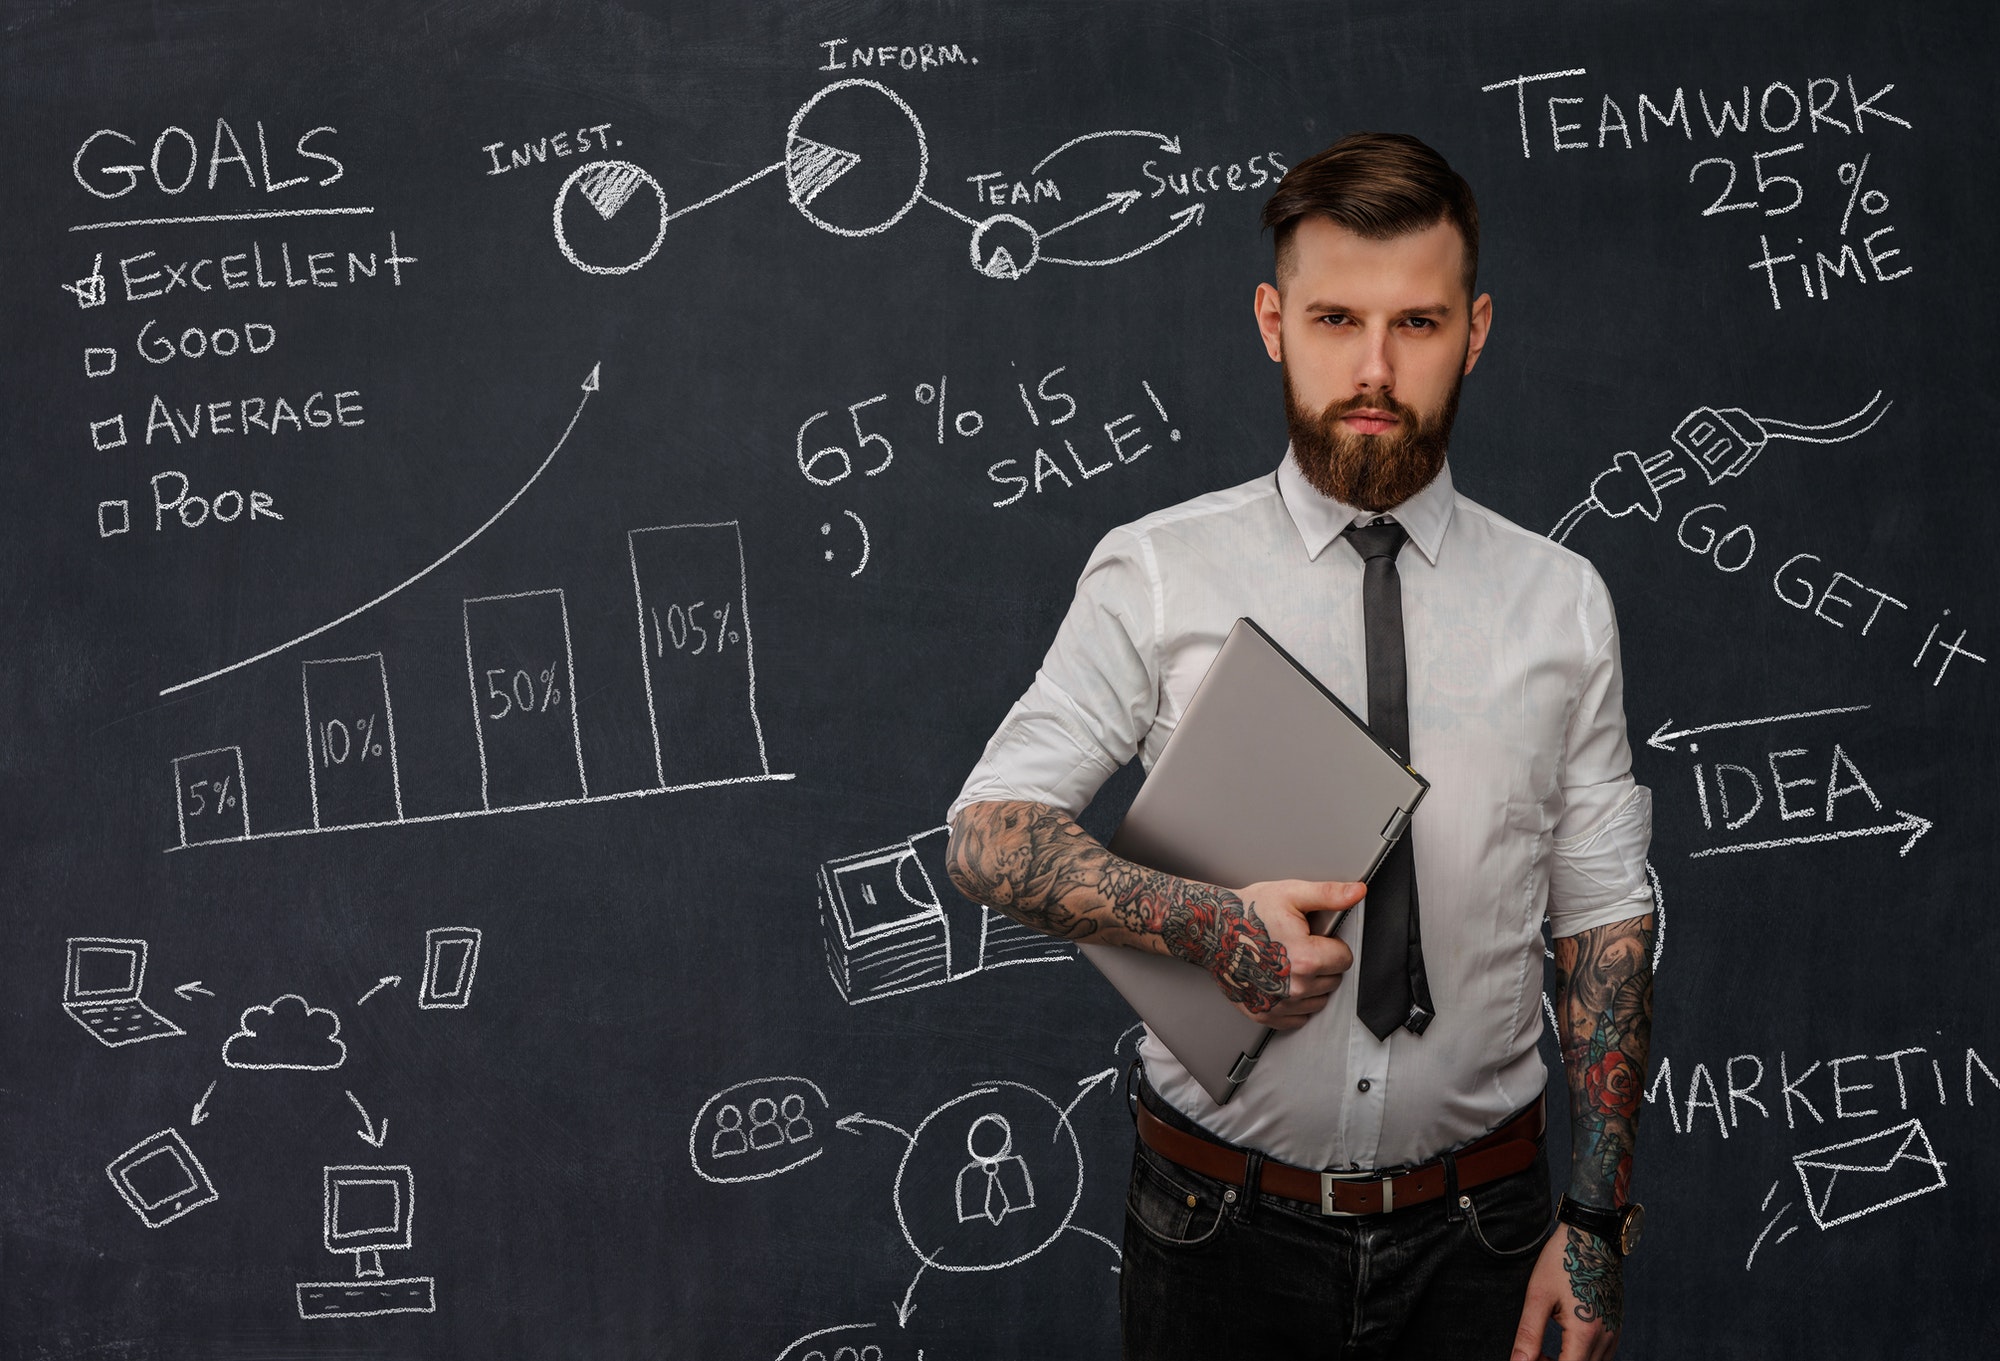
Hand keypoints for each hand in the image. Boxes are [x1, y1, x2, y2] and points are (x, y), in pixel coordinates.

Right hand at [1215, 879, 1361, 1028]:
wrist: (1211, 931)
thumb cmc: (1247, 913)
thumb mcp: (1291, 894)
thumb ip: (1329, 895)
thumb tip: (1358, 892)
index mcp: (1305, 958)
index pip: (1345, 959)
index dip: (1332, 944)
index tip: (1315, 938)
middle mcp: (1294, 987)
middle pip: (1333, 981)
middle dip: (1323, 964)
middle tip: (1297, 946)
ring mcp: (1279, 1004)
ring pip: (1318, 1001)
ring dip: (1311, 985)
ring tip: (1287, 963)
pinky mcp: (1265, 1015)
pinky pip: (1298, 1018)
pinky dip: (1295, 1004)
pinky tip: (1280, 981)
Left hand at [1511, 1227, 1621, 1360]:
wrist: (1593, 1235)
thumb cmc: (1563, 1261)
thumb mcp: (1538, 1296)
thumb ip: (1529, 1334)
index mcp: (1585, 1332)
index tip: (1528, 1360)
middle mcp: (1605, 1338)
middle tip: (1531, 1355)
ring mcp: (1614, 1333)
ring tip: (1542, 1351)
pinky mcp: (1615, 1327)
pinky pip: (1601, 1356)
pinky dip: (1581, 1357)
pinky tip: (1562, 1344)